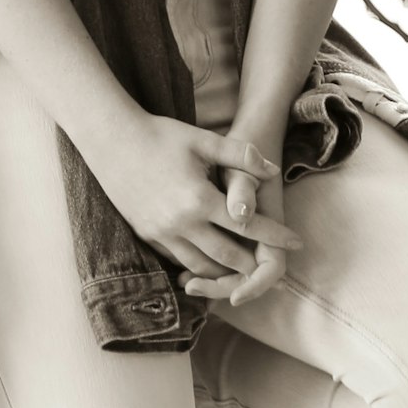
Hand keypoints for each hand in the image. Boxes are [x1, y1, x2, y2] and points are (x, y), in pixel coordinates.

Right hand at [91, 110, 302, 292]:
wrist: (111, 140)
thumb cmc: (160, 135)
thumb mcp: (204, 140)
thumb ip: (241, 156)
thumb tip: (273, 170)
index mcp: (199, 199)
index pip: (247, 226)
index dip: (275, 235)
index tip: (297, 241)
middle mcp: (181, 223)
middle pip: (226, 256)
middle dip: (252, 264)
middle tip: (273, 267)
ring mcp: (161, 232)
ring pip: (200, 266)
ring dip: (225, 272)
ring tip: (243, 272)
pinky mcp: (146, 234)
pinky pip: (177, 260)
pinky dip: (196, 266)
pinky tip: (208, 263)